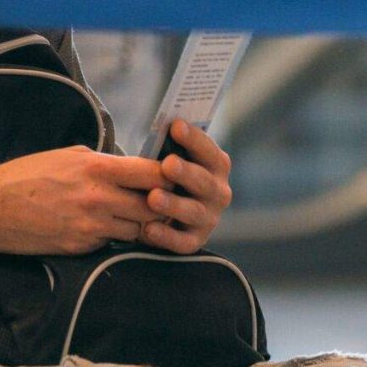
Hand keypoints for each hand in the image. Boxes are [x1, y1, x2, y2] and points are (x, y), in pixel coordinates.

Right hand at [0, 146, 164, 254]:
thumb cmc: (28, 176)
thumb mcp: (68, 155)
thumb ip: (102, 162)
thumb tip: (129, 167)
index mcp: (97, 168)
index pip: (153, 173)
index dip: (168, 176)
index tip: (171, 177)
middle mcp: (99, 198)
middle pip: (154, 206)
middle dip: (161, 205)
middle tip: (162, 202)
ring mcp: (92, 226)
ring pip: (138, 229)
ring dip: (140, 224)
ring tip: (132, 215)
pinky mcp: (83, 247)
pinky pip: (112, 242)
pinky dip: (114, 235)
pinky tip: (103, 227)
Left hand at [140, 121, 234, 254]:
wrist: (168, 210)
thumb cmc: (167, 173)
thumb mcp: (172, 156)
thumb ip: (171, 145)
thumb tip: (164, 125)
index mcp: (217, 165)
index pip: (209, 151)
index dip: (194, 139)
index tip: (176, 126)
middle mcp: (218, 192)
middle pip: (204, 182)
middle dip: (186, 173)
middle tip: (168, 164)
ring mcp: (208, 218)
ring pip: (193, 212)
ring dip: (174, 204)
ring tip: (153, 198)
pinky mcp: (194, 241)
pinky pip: (182, 242)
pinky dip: (166, 236)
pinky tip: (148, 229)